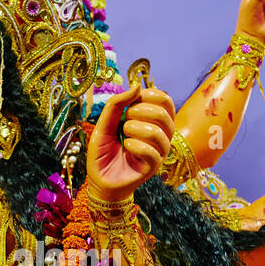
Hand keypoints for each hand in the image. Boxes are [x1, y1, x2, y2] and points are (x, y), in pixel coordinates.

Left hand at [86, 84, 174, 202]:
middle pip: (164, 113)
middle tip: (124, 121)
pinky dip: (134, 146)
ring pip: (158, 132)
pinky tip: (126, 148)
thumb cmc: (103, 151)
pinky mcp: (153, 167)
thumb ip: (117, 104)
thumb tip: (137, 86)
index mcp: (153, 121)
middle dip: (139, 111)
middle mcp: (161, 135)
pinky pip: (151, 151)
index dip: (149, 95)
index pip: (165, 100)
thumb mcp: (104, 123)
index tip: (132, 102)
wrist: (99, 179)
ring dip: (135, 129)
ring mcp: (159, 151)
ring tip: (123, 135)